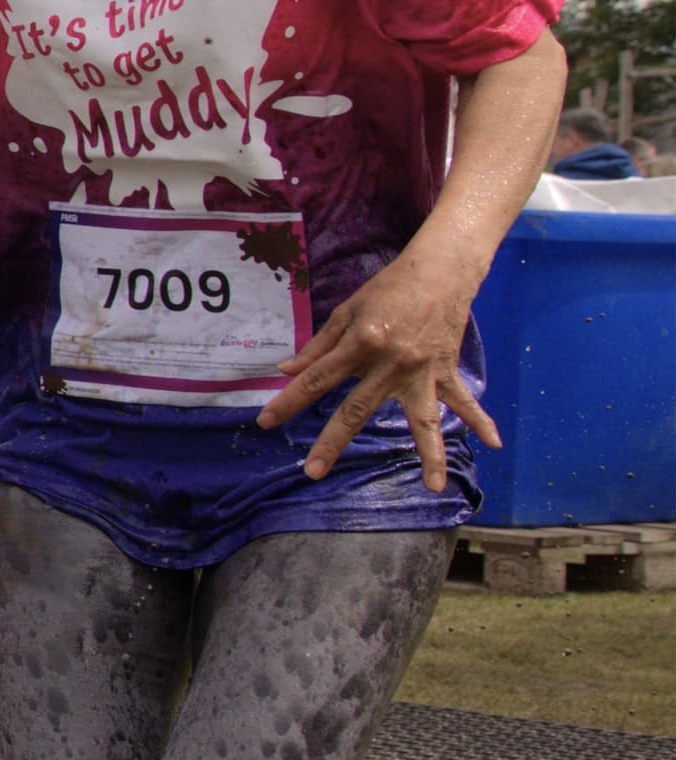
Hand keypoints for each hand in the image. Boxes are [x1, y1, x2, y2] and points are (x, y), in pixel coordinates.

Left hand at [259, 245, 496, 486]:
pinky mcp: (446, 371)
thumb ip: (318, 346)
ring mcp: (423, 371)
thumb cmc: (388, 290)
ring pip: (424, 419)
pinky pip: (464, 401)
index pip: (316, 380)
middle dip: (332, 442)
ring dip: (430, 453)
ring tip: (433, 487)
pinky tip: (493, 443)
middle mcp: (391, 364)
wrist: (439, 272)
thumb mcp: (347, 311)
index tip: (266, 423)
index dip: (288, 401)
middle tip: (312, 472)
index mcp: (360, 344)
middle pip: (357, 410)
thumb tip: (287, 370)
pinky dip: (481, 421)